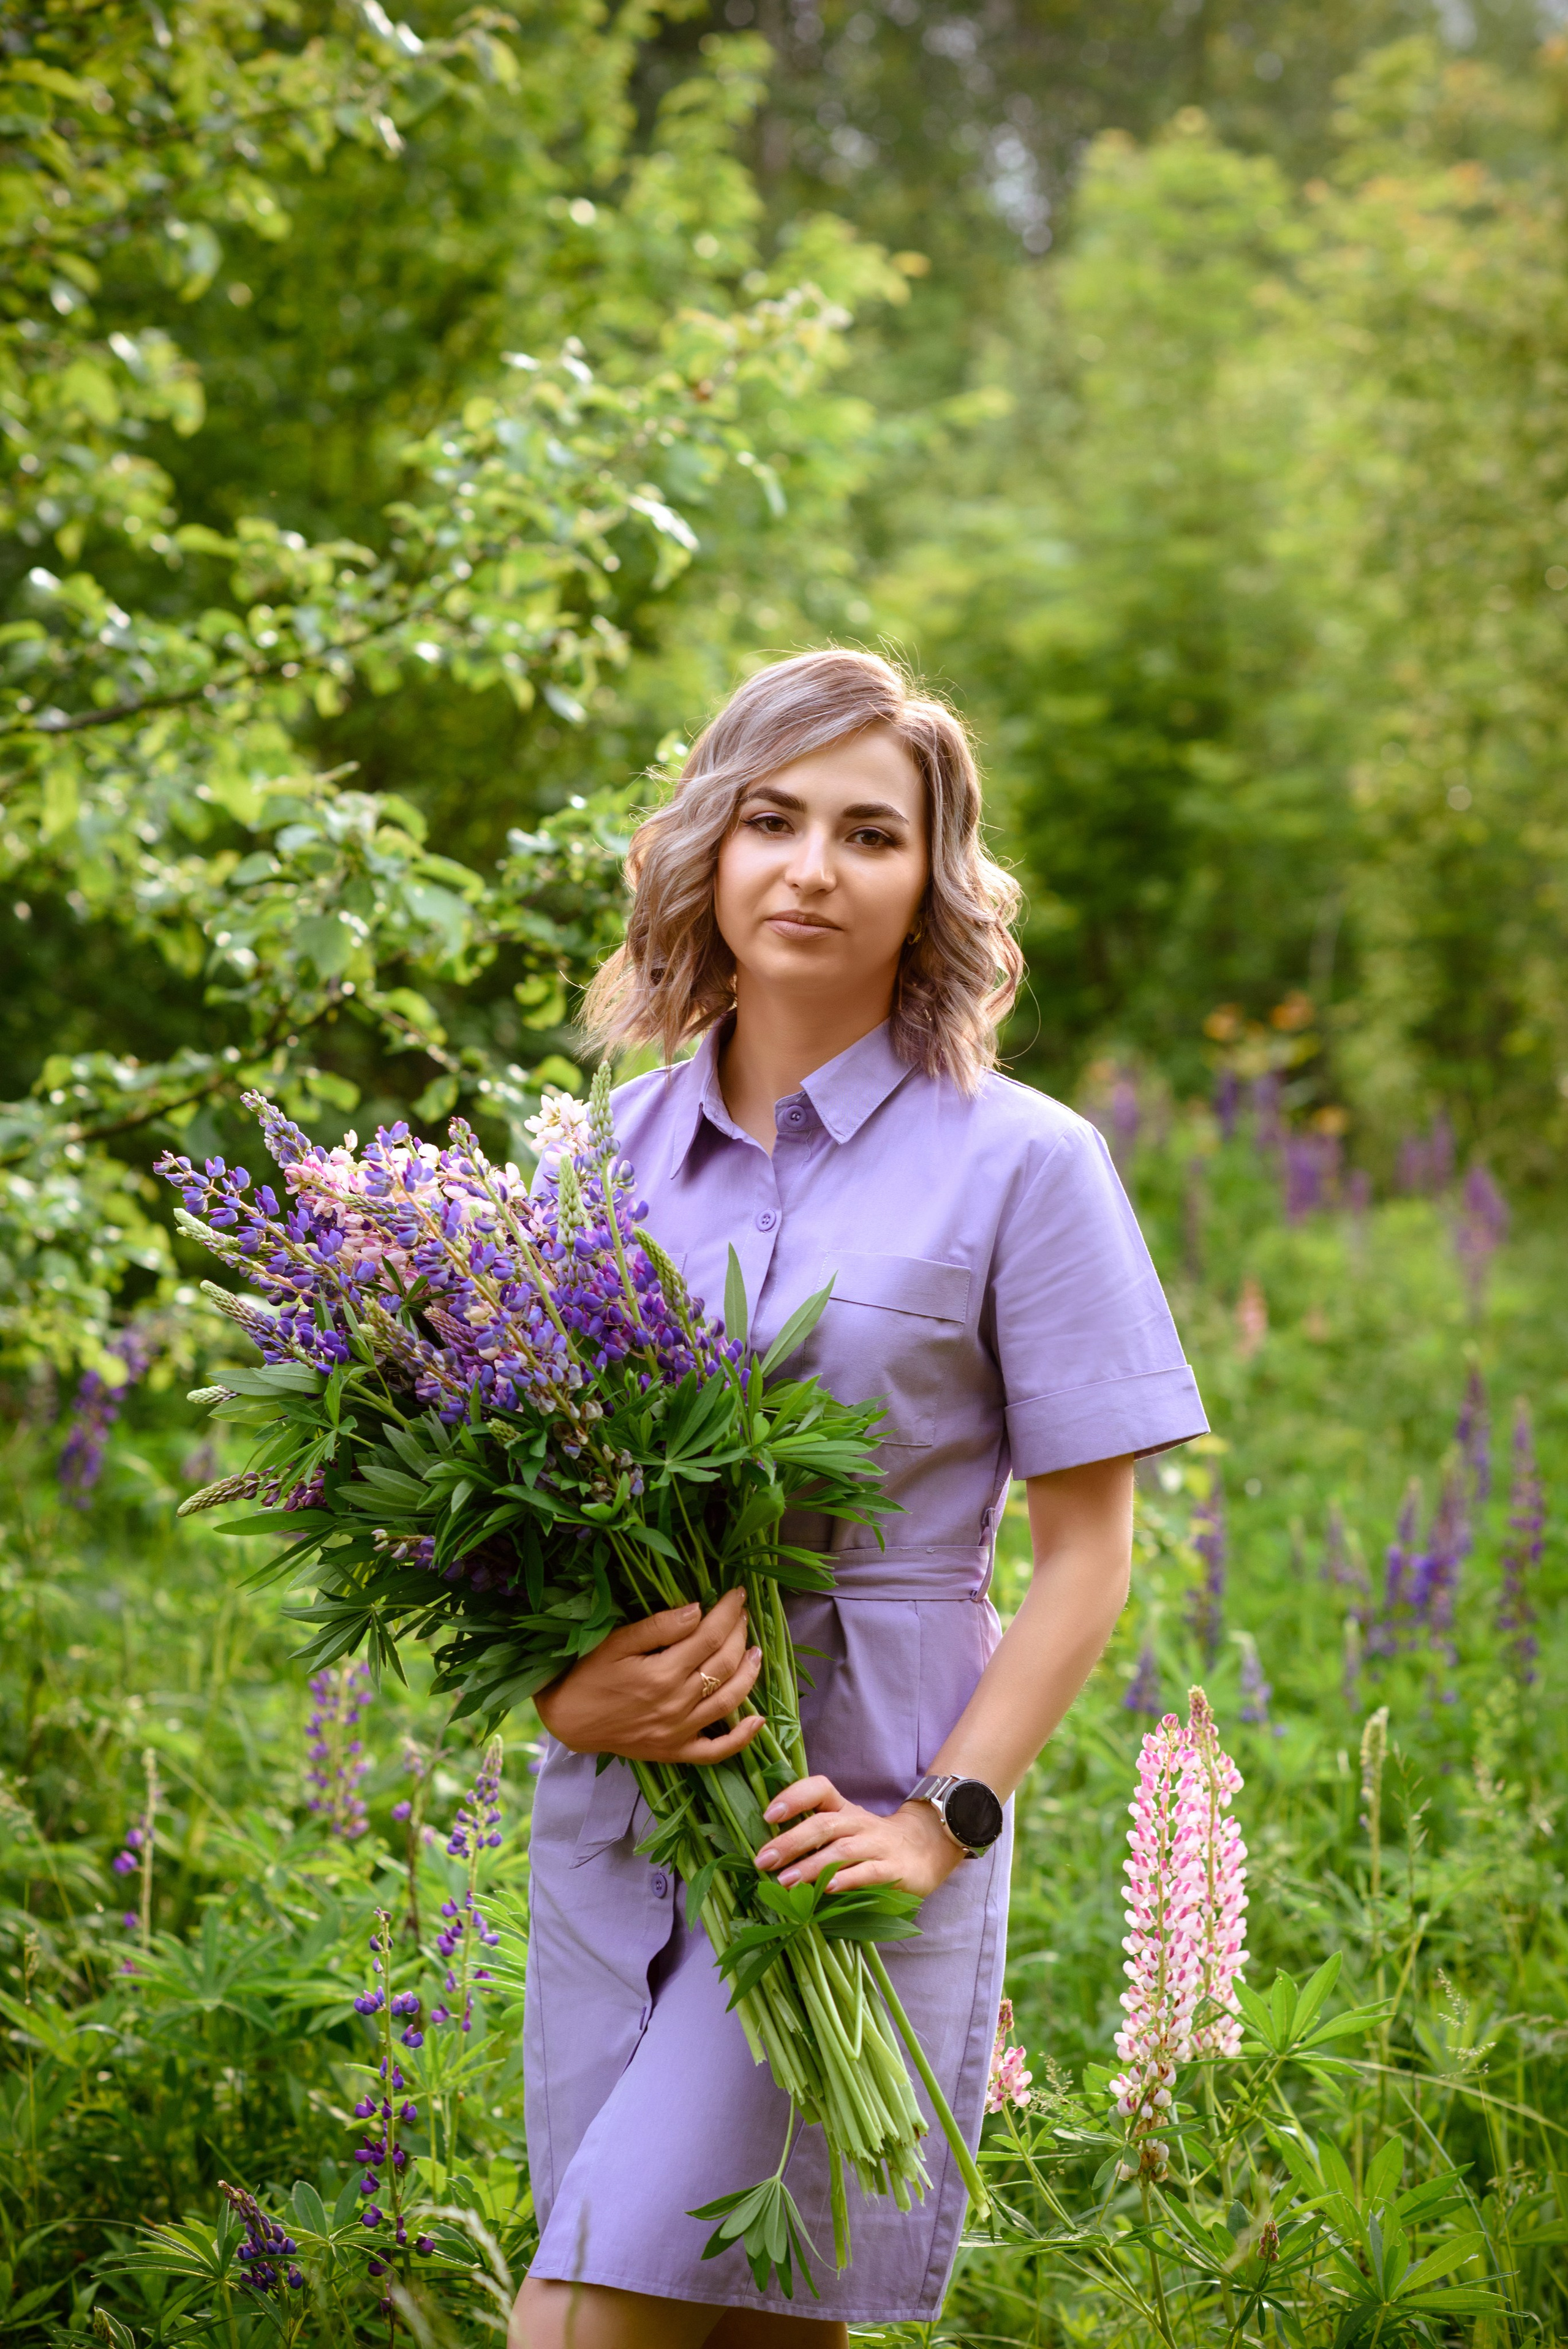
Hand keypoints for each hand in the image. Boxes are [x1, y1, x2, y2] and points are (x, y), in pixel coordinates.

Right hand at [535, 1586, 764, 1764]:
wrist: (567, 1720)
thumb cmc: (587, 1674)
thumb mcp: (616, 1642)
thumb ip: (659, 1627)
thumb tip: (698, 1610)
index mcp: (662, 1674)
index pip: (709, 1637)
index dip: (728, 1613)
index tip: (737, 1594)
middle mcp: (676, 1704)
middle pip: (724, 1664)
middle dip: (739, 1634)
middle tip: (742, 1614)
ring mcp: (678, 1732)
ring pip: (729, 1701)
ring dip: (749, 1674)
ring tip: (755, 1651)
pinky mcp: (675, 1752)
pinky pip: (716, 1751)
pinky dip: (741, 1738)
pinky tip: (758, 1720)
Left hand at [753, 1774, 964, 1898]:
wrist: (927, 1849)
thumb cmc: (871, 1842)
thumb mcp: (846, 1828)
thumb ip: (814, 1834)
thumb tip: (768, 1852)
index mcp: (844, 1809)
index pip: (819, 1788)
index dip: (793, 1797)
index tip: (768, 1815)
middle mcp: (859, 1822)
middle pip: (824, 1824)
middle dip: (791, 1841)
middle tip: (763, 1860)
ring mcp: (877, 1845)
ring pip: (842, 1850)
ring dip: (811, 1866)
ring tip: (785, 1881)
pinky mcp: (893, 1869)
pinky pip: (868, 1872)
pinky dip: (847, 1880)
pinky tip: (827, 1888)